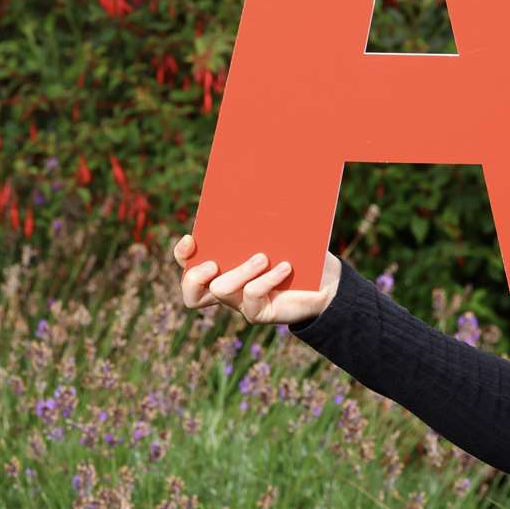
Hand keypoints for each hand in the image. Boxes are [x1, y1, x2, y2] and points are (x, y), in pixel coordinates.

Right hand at [173, 234, 341, 325]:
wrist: (327, 282)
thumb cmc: (299, 254)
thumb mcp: (279, 235)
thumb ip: (262, 223)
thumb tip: (252, 196)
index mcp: (223, 265)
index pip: (189, 263)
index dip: (183, 254)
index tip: (191, 238)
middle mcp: (227, 286)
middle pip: (191, 291)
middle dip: (196, 276)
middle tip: (214, 263)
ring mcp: (241, 302)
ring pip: (221, 290)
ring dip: (240, 271)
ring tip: (263, 257)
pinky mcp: (259, 312)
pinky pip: (252, 296)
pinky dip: (268, 279)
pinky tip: (285, 267)